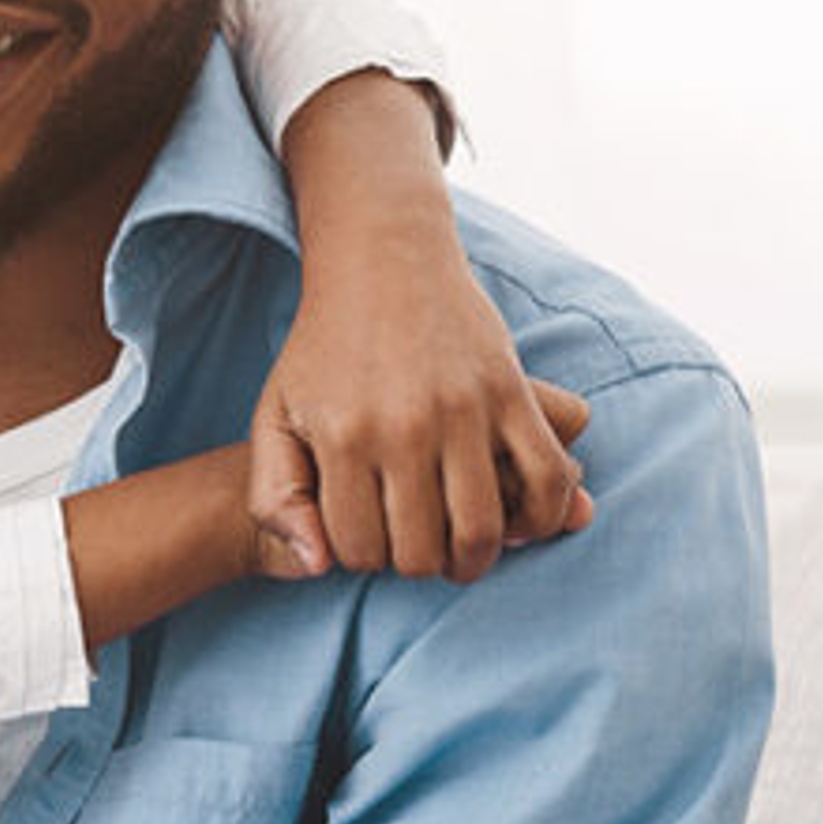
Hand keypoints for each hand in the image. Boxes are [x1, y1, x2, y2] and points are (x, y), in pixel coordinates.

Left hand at [250, 230, 596, 584]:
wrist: (383, 256)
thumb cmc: (323, 346)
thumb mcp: (275, 415)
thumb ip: (276, 496)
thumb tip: (318, 566)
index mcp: (342, 438)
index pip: (359, 550)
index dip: (364, 557)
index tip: (371, 533)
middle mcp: (403, 428)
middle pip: (421, 552)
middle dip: (418, 562)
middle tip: (418, 541)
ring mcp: (462, 410)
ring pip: (483, 531)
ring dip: (476, 556)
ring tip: (464, 547)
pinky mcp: (511, 390)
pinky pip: (546, 479)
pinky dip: (543, 516)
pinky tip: (519, 520)